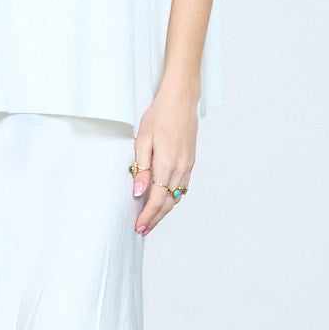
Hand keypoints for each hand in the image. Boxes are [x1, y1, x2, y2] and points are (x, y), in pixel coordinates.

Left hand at [132, 83, 198, 235]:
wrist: (180, 100)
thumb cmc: (159, 115)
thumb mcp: (143, 138)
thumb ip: (141, 167)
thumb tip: (138, 192)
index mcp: (167, 163)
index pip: (157, 199)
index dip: (147, 216)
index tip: (137, 227)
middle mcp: (181, 168)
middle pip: (168, 203)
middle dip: (155, 219)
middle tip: (142, 230)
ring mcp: (188, 165)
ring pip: (176, 197)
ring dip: (164, 211)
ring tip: (151, 219)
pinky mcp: (190, 161)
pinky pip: (182, 187)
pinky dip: (173, 198)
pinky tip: (164, 200)